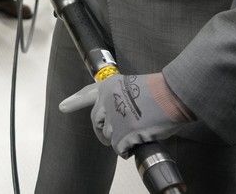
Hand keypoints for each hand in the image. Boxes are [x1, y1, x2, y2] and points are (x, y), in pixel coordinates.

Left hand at [59, 72, 192, 156]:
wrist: (172, 95)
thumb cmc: (160, 91)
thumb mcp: (133, 86)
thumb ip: (121, 98)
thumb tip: (121, 114)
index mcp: (109, 86)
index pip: (87, 93)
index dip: (74, 101)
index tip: (63, 106)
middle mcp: (107, 100)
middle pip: (96, 122)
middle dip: (102, 131)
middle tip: (113, 137)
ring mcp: (114, 117)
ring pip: (108, 136)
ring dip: (118, 140)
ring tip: (133, 135)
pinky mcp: (123, 133)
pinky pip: (119, 148)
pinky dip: (126, 150)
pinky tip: (135, 145)